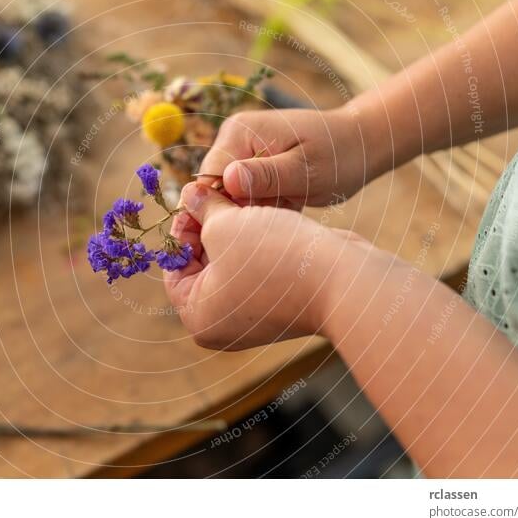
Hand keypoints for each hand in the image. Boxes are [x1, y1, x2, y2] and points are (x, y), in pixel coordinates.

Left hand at [164, 183, 370, 349]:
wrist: (343, 278)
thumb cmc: (274, 256)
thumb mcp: (225, 224)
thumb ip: (202, 209)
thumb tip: (190, 194)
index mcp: (199, 317)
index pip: (174, 268)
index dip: (181, 227)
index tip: (192, 198)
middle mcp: (224, 325)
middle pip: (202, 266)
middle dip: (208, 226)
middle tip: (214, 192)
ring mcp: (255, 317)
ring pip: (232, 264)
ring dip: (234, 230)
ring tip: (240, 199)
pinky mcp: (281, 304)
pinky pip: (258, 269)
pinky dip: (257, 244)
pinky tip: (263, 216)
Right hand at [199, 107, 382, 207]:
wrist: (361, 144)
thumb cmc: (339, 155)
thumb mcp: (305, 171)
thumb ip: (266, 177)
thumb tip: (226, 181)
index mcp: (240, 132)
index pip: (207, 178)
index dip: (219, 208)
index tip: (246, 228)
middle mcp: (233, 138)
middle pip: (213, 190)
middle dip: (239, 211)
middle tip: (276, 218)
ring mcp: (241, 152)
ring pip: (228, 197)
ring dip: (253, 212)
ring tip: (286, 210)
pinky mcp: (251, 167)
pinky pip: (244, 197)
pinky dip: (262, 209)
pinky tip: (286, 208)